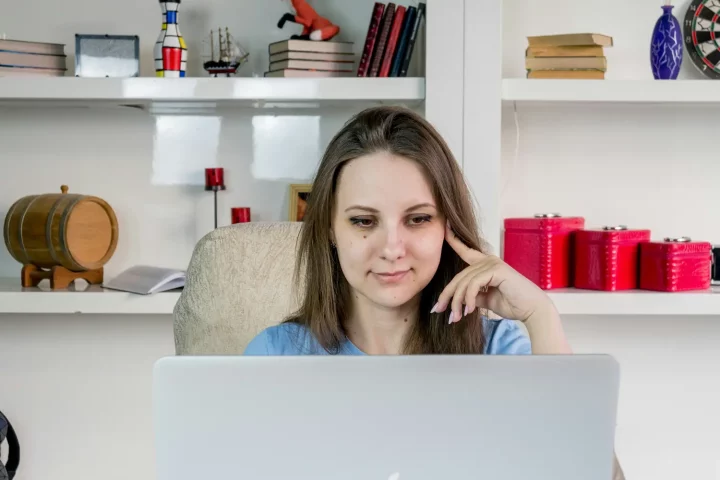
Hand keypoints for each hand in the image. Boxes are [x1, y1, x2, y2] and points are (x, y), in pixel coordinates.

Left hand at [431, 223, 553, 323]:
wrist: (532, 310)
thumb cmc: (513, 304)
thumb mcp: (487, 300)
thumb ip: (473, 295)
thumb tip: (458, 300)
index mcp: (486, 265)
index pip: (466, 251)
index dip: (454, 239)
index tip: (445, 227)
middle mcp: (488, 260)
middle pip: (459, 276)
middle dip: (447, 295)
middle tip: (439, 310)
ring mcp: (493, 263)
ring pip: (465, 282)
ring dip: (457, 302)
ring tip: (456, 317)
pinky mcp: (497, 270)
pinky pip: (474, 284)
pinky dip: (469, 299)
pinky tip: (470, 311)